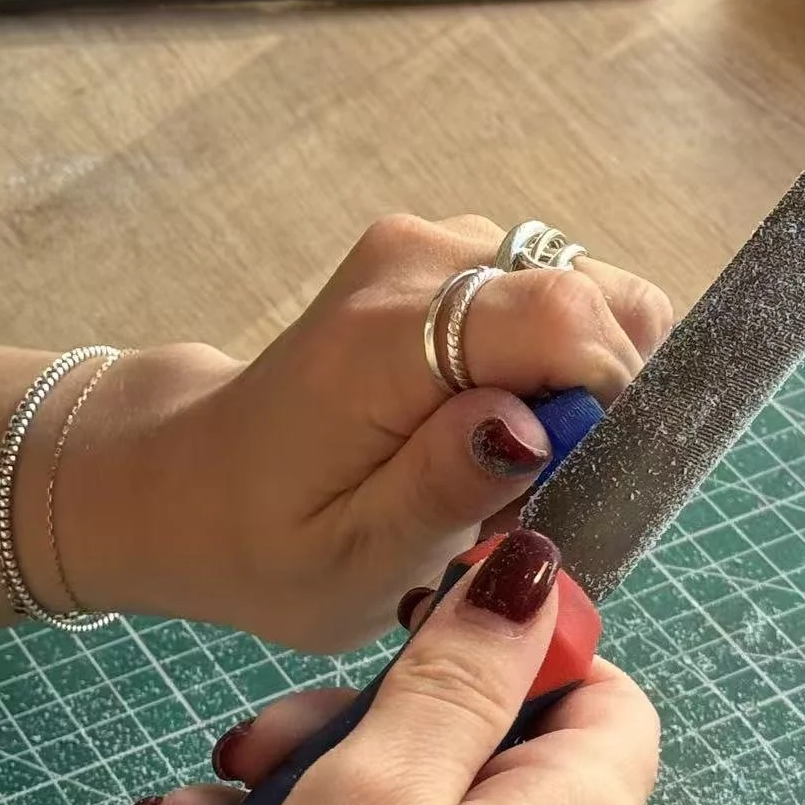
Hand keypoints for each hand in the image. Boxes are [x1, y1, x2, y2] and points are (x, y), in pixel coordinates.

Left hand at [32, 214, 671, 649]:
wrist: (193, 480)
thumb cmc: (267, 541)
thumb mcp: (350, 563)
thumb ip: (443, 491)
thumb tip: (533, 426)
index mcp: (385, 338)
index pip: (563, 315)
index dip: (611, 394)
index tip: (584, 472)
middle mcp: (418, 258)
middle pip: (596, 295)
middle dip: (604, 396)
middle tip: (543, 480)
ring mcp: (436, 242)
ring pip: (592, 293)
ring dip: (583, 382)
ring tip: (515, 458)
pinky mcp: (452, 250)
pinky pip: (560, 295)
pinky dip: (560, 363)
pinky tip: (504, 422)